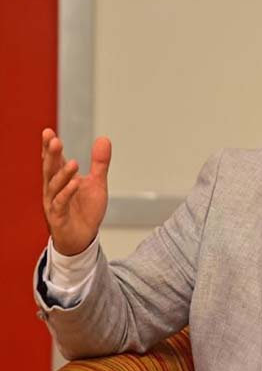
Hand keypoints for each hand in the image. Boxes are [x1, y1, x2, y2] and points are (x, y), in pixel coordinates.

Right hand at [41, 128, 111, 254]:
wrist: (84, 238)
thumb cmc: (86, 210)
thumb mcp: (97, 183)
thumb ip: (99, 163)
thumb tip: (103, 139)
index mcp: (60, 180)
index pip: (53, 160)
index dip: (49, 147)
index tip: (48, 132)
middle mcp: (54, 190)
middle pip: (50, 170)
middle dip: (51, 155)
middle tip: (54, 140)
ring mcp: (54, 204)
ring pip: (54, 186)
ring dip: (63, 174)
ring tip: (73, 162)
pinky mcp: (59, 218)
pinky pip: (61, 204)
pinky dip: (67, 193)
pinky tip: (76, 183)